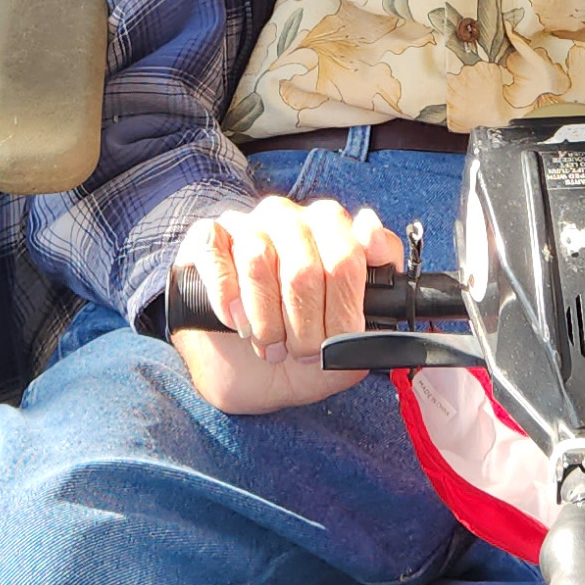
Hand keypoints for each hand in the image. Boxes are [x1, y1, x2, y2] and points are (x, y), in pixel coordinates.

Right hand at [169, 195, 401, 413]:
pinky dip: (228, 299)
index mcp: (332, 229)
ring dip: (265, 320)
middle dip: (306, 326)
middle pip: (304, 267)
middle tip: (304, 354)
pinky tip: (236, 322)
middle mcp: (290, 219)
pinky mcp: (205, 238)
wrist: (239, 366)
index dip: (345, 309)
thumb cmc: (298, 342)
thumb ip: (379, 293)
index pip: (349, 254)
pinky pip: (215, 255)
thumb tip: (376, 245)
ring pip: (258, 260)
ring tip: (270, 345)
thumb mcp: (348, 335)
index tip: (341, 340)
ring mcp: (246, 225)